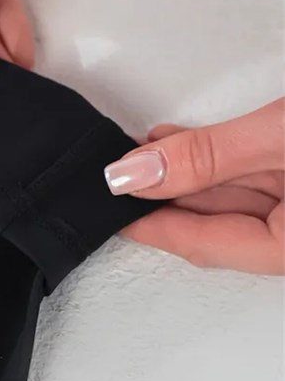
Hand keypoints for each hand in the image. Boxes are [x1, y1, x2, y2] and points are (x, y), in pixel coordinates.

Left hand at [104, 99, 283, 273]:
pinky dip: (217, 163)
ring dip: (185, 173)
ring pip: (234, 201)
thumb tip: (145, 172)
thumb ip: (211, 157)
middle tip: (120, 169)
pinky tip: (180, 144)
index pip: (204, 245)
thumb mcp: (279, 135)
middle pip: (216, 225)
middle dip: (164, 194)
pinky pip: (256, 182)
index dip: (150, 223)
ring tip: (143, 150)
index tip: (112, 202)